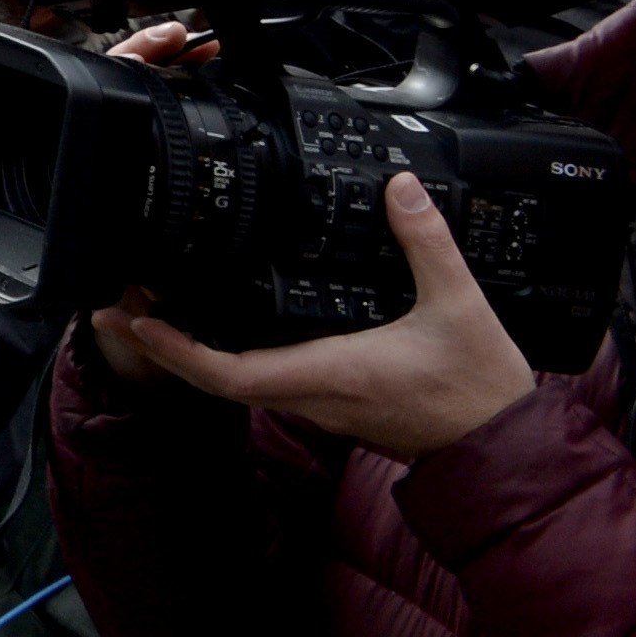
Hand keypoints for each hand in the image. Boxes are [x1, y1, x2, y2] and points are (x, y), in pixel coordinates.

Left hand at [119, 173, 540, 453]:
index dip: (178, 351)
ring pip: (244, 385)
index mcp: (333, 372)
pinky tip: (231, 330)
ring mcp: (326, 407)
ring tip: (163, 311)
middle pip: (221, 380)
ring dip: (198, 353)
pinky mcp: (339, 406)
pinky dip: (236, 360)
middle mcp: (318, 397)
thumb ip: (426, 242)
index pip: (232, 373)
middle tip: (127, 307)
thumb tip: (401, 188)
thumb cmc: (483, 390)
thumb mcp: (459, 305)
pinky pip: (273, 386)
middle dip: (169, 345)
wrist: (508, 447)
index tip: (137, 323)